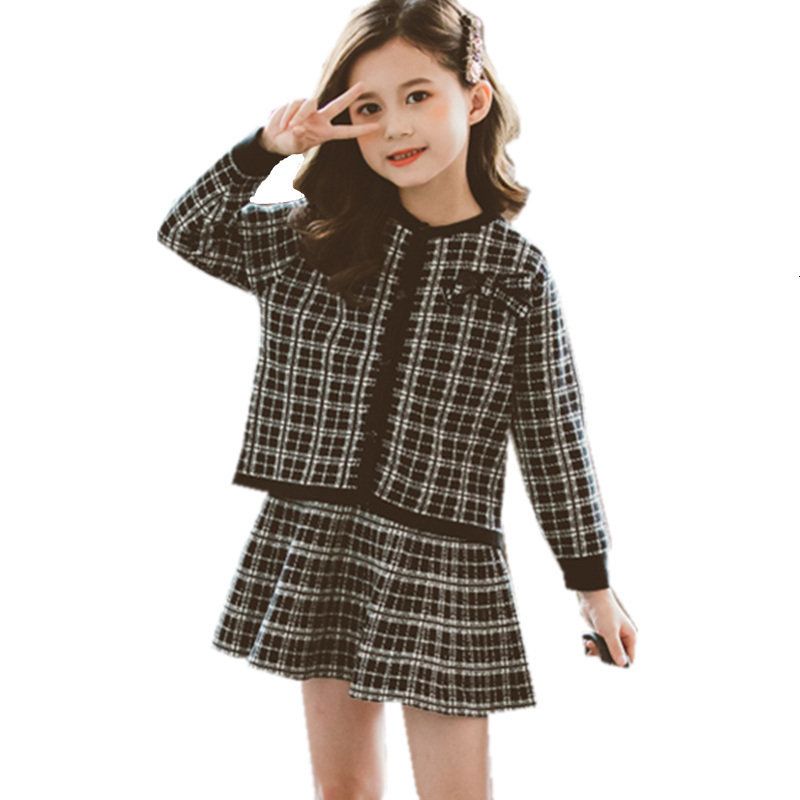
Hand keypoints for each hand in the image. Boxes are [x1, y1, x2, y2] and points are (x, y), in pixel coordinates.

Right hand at [258, 81, 380, 156]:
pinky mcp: (297, 103)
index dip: (360, 130)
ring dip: (296, 115)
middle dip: (350, 95)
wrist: (273, 137)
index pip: (346, 131)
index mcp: (325, 133)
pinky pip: (295, 103)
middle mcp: (320, 119)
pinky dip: (287, 113)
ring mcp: (310, 110)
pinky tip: (282, 123)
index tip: (376, 127)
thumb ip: (298, 137)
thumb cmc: (288, 143)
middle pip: (338, 105)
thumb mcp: (294, 144)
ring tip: (287, 127)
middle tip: (363, 85)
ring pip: (308, 103)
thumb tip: (299, 127)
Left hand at [577, 587, 636, 666]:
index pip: (629, 658)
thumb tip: (622, 664)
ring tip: (589, 644)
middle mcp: (622, 638)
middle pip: (616, 657)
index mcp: (630, 637)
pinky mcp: (601, 633)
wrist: (591, 597)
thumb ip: (616, 648)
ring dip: (596, 650)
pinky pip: (598, 645)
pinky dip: (592, 645)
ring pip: (606, 652)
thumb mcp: (610, 632)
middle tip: (594, 648)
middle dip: (604, 655)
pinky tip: (586, 641)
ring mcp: (611, 636)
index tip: (608, 659)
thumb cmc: (604, 611)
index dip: (620, 662)